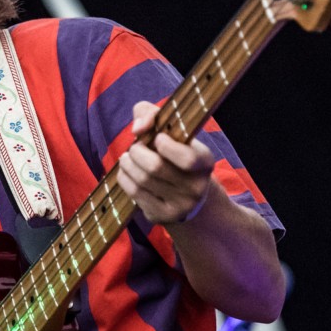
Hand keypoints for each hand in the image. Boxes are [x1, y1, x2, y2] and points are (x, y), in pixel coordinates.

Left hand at [116, 101, 215, 224]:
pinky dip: (124, 178)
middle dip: (137, 152)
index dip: (166, 146)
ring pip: (142, 181)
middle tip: (134, 148)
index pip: (187, 159)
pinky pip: (135, 194)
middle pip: (155, 168)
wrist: (187, 197)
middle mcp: (196, 187)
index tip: (157, 138)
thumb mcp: (172, 131)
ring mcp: (179, 206)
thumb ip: (152, 114)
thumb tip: (138, 127)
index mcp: (205, 163)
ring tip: (126, 158)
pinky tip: (126, 172)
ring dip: (127, 164)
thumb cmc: (175, 155)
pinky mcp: (162, 216)